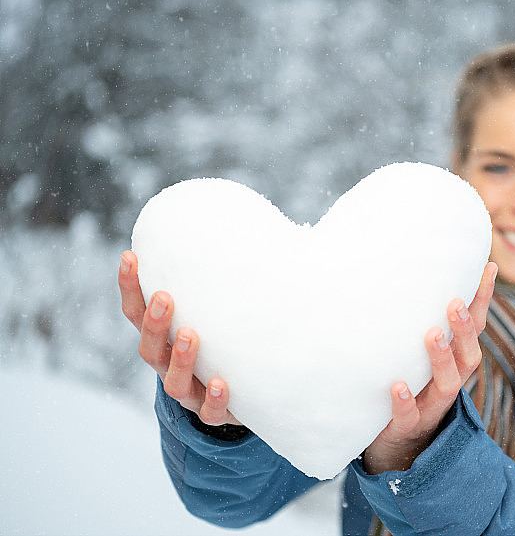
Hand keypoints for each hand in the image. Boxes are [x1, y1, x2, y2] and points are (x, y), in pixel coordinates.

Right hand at [118, 250, 240, 425]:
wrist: (244, 396)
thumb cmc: (228, 341)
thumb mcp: (222, 311)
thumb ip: (228, 281)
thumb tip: (255, 230)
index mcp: (165, 339)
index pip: (137, 313)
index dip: (131, 287)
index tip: (131, 257)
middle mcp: (169, 366)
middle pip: (149, 348)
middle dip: (154, 323)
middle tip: (165, 298)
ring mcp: (190, 392)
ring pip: (173, 382)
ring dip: (179, 358)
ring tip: (192, 335)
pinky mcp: (213, 412)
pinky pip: (208, 411)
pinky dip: (212, 399)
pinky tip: (219, 383)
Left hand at [362, 262, 497, 473]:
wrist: (396, 445)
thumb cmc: (410, 387)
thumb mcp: (418, 355)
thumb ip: (419, 324)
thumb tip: (415, 275)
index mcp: (454, 362)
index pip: (475, 328)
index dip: (482, 300)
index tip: (487, 268)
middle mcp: (448, 383)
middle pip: (468, 356)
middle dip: (465, 330)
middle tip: (455, 304)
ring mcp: (429, 406)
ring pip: (447, 385)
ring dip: (441, 359)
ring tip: (432, 335)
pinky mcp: (406, 426)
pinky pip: (409, 416)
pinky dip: (405, 402)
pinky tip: (398, 386)